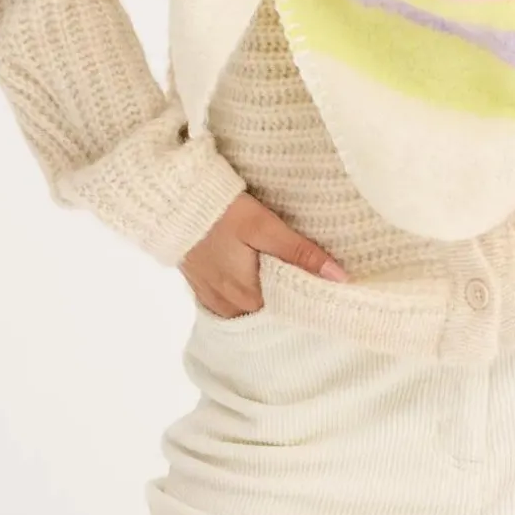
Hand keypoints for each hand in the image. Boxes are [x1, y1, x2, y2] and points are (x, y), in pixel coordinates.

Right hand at [178, 191, 348, 317]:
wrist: (175, 204)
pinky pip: (232, 301)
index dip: (308, 298)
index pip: (288, 310)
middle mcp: (231, 307)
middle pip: (269, 310)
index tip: (329, 288)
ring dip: (268, 294)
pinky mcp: (202, 289)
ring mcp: (214, 300)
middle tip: (313, 277)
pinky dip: (248, 292)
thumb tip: (340, 278)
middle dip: (289, 296)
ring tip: (288, 274)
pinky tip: (257, 275)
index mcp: (249, 296)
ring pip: (251, 307)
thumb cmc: (223, 214)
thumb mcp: (265, 227)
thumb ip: (300, 253)